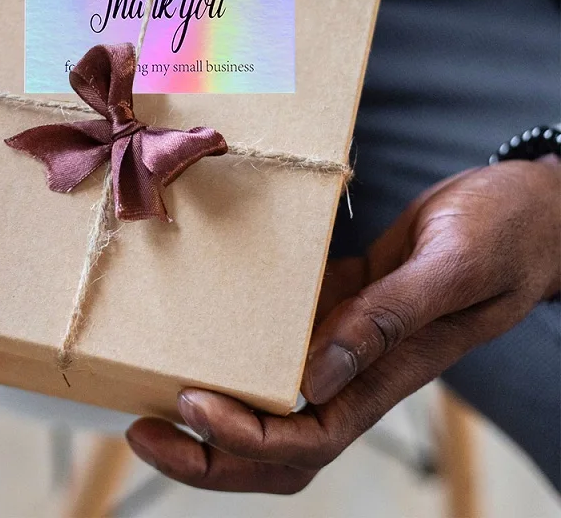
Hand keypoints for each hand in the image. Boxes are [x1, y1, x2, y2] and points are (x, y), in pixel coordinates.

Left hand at [126, 158, 560, 491]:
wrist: (524, 210)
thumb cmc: (504, 232)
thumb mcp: (452, 265)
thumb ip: (390, 319)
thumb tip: (315, 375)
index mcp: (386, 373)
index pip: (307, 438)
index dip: (245, 438)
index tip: (192, 405)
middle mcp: (357, 369)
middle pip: (277, 443)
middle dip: (207, 453)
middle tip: (141, 429)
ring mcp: (345, 340)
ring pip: (273, 402)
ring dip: (214, 410)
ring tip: (149, 392)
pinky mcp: (337, 304)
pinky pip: (282, 343)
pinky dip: (240, 349)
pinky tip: (201, 329)